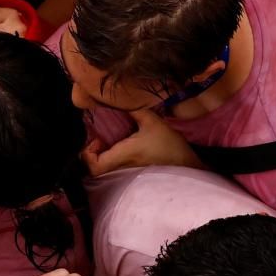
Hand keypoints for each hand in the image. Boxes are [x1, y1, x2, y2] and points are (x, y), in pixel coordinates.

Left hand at [80, 109, 199, 175]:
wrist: (188, 167)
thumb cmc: (170, 146)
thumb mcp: (153, 123)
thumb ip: (134, 110)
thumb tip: (119, 99)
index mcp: (124, 155)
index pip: (93, 165)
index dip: (88, 154)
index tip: (97, 140)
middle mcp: (121, 168)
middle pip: (95, 170)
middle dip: (93, 154)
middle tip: (100, 141)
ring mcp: (127, 175)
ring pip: (104, 171)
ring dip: (103, 157)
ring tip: (110, 143)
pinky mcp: (133, 176)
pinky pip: (114, 170)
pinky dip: (112, 160)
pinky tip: (121, 149)